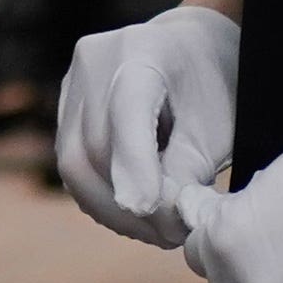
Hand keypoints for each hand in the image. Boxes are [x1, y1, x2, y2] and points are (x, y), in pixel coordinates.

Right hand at [55, 3, 239, 245]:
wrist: (190, 47)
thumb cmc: (211, 86)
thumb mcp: (216, 129)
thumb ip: (186, 170)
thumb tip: (160, 218)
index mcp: (142, 50)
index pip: (126, 109)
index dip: (133, 163)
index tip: (149, 210)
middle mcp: (94, 61)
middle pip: (95, 147)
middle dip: (129, 204)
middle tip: (171, 236)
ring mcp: (72, 82)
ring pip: (74, 163)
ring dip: (112, 209)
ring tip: (156, 230)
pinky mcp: (65, 108)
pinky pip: (73, 164)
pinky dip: (101, 197)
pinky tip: (134, 211)